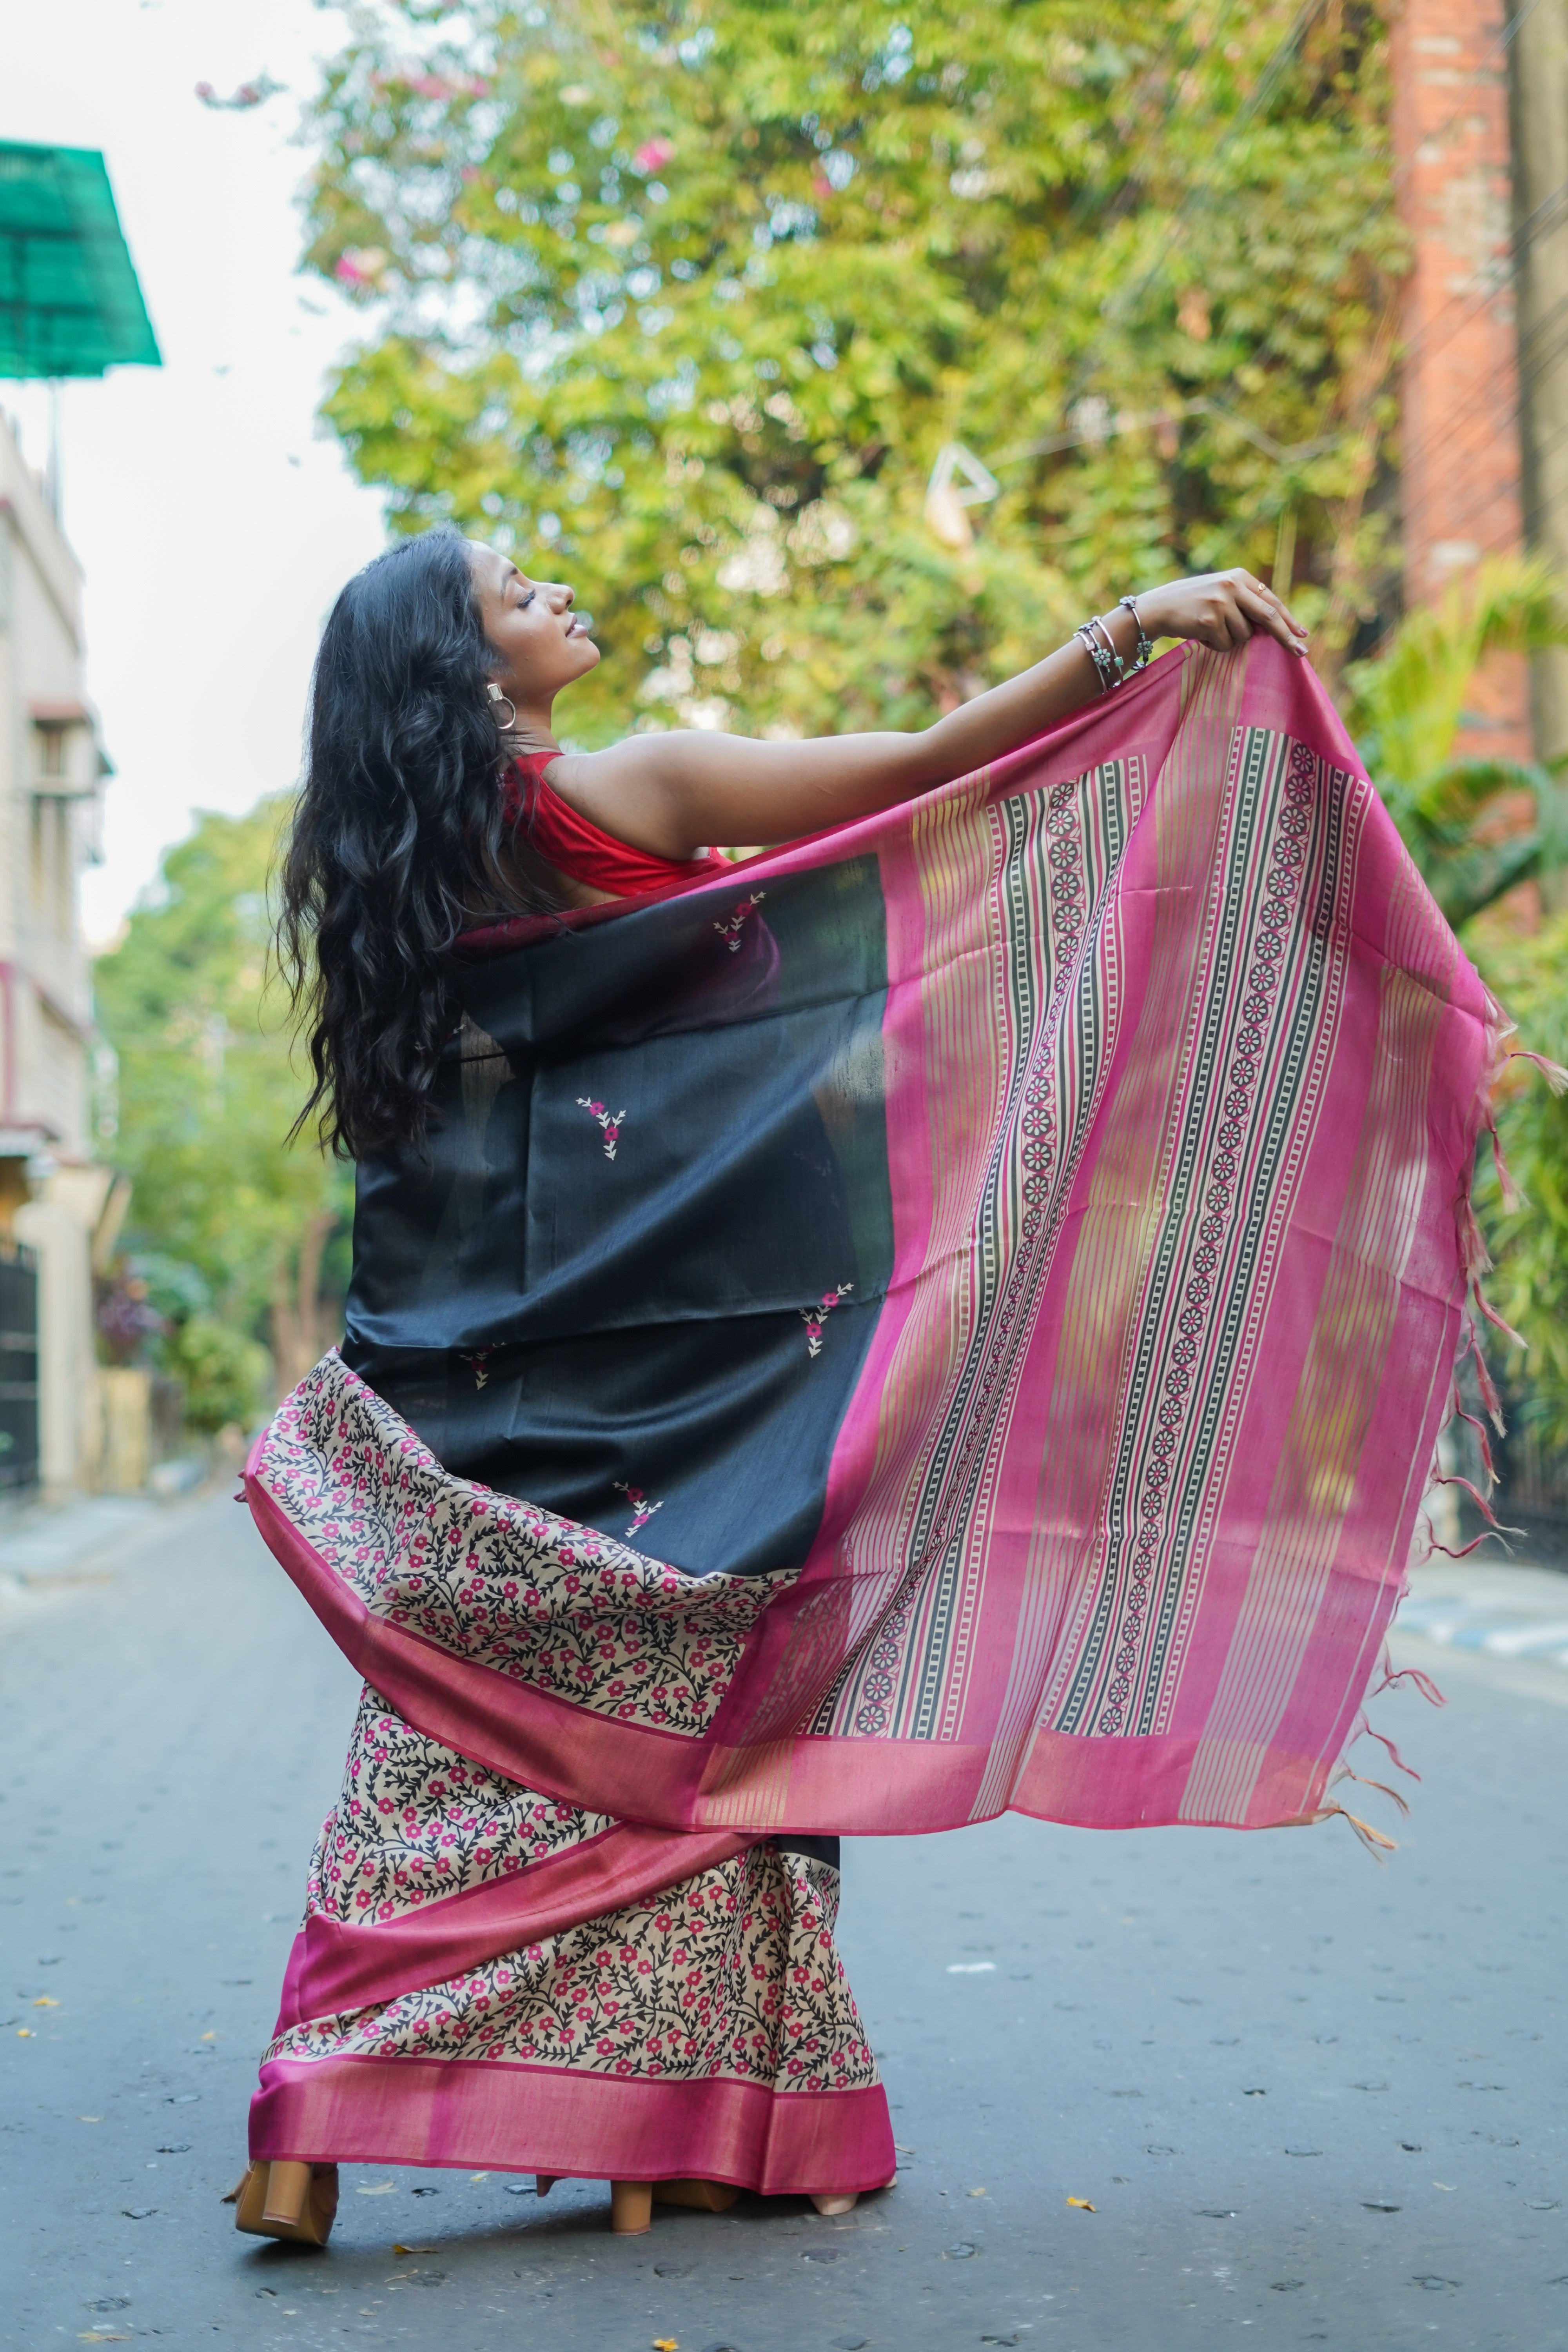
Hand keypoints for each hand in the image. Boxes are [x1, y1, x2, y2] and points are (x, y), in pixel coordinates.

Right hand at [1134, 569, 1307, 657]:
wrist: (1158, 607)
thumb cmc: (1192, 604)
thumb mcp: (1221, 593)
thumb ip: (1245, 602)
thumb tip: (1274, 626)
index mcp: (1239, 576)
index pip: (1270, 600)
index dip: (1288, 619)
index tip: (1303, 634)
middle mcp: (1232, 585)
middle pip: (1268, 616)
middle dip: (1285, 637)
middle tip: (1302, 653)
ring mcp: (1221, 602)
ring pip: (1244, 636)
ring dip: (1230, 639)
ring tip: (1210, 629)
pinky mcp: (1210, 620)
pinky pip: (1225, 644)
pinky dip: (1215, 645)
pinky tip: (1201, 634)